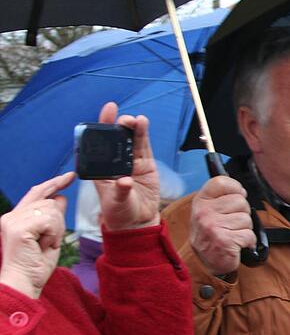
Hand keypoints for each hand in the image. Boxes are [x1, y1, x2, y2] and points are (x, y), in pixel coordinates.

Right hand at [0, 172, 75, 298]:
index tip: (70, 176)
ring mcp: (12, 220)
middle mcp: (11, 216)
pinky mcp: (17, 227)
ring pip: (50, 209)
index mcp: (18, 218)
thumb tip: (60, 198)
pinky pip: (48, 219)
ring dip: (55, 230)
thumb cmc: (35, 265)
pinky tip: (43, 245)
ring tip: (44, 245)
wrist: (23, 282)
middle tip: (48, 242)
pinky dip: (52, 233)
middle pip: (49, 202)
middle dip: (57, 223)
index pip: (37, 192)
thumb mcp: (50, 237)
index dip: (55, 183)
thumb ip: (53, 217)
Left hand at [94, 102, 160, 230]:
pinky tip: (143, 124)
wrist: (137, 221)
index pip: (99, 143)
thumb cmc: (119, 212)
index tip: (106, 113)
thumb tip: (125, 181)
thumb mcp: (116, 203)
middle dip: (119, 126)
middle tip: (124, 120)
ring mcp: (131, 162)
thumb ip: (120, 191)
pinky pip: (144, 148)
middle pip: (116, 139)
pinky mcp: (145, 165)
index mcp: (100, 168)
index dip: (102, 126)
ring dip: (133, 128)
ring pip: (131, 140)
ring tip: (137, 120)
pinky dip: (143, 135)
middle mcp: (115, 162)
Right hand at [190, 176, 255, 276]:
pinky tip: (237, 244)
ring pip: (247, 218)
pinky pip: (249, 235)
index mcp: (200, 201)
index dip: (235, 188)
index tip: (237, 195)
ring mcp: (212, 227)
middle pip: (240, 201)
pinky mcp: (224, 241)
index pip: (222, 182)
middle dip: (242, 213)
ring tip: (233, 234)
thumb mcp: (208, 211)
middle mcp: (204, 212)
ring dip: (245, 228)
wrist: (203, 263)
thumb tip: (242, 190)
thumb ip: (221, 198)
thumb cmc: (211, 234)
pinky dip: (248, 242)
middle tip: (232, 224)